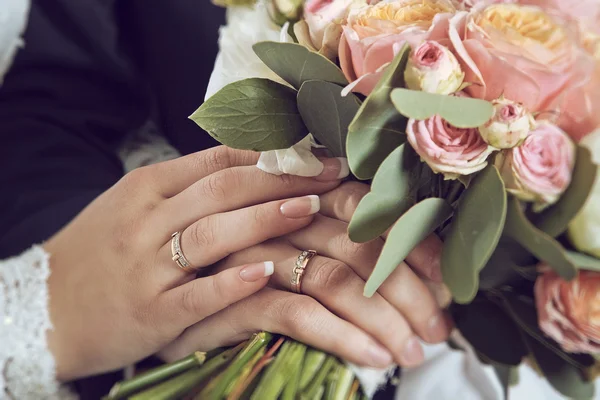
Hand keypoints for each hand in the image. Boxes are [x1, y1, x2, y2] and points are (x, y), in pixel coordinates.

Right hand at [43, 146, 346, 379]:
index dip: (270, 155)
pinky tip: (265, 271)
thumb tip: (248, 163)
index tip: (313, 153)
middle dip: (281, 180)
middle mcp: (147, 221)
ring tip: (309, 208)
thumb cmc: (100, 251)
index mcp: (147, 188)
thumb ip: (186, 185)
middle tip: (330, 175)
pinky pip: (196, 295)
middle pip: (223, 190)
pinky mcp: (150, 314)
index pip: (216, 160)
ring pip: (212, 235)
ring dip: (263, 218)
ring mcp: (146, 268)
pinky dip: (231, 282)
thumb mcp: (134, 204)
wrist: (44, 305)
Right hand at [159, 182, 450, 367]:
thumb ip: (307, 231)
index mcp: (279, 196)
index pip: (355, 203)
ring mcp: (239, 257)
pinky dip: (329, 332)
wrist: (108, 287)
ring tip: (410, 352)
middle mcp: (264, 218)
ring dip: (376, 318)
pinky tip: (364, 354)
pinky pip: (284, 312)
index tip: (441, 270)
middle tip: (439, 325)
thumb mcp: (252, 239)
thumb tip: (383, 243)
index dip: (403, 235)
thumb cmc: (198, 263)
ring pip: (328, 278)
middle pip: (353, 244)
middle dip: (404, 287)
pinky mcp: (218, 302)